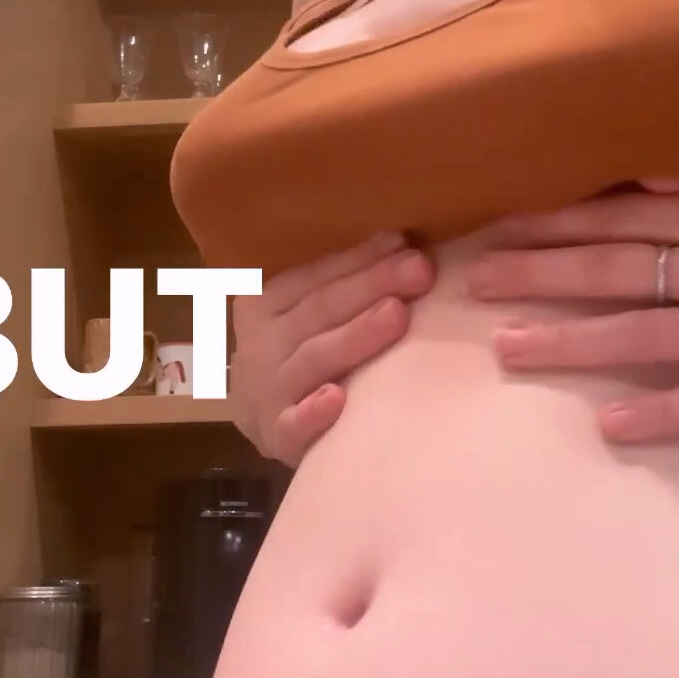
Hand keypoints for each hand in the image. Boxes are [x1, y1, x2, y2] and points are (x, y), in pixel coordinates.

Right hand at [229, 230, 434, 466]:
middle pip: (319, 310)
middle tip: (418, 270)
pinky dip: (313, 413)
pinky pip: (293, 425)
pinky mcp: (277, 435)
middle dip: (371, 285)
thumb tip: (403, 242)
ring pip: (313, 359)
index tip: (405, 242)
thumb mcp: (307, 316)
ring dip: (355, 337)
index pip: (314, 276)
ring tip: (397, 315)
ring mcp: (265, 391)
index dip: (360, 258)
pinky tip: (338, 400)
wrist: (267, 422)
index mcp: (264, 303)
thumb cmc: (301, 356)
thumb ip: (341, 284)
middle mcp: (260, 343)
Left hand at [465, 181, 678, 441]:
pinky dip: (660, 416)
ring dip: (572, 342)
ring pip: (643, 336)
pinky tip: (609, 428)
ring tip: (509, 350)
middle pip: (615, 271)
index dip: (555, 223)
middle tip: (477, 281)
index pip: (620, 219)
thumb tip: (642, 181)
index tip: (497, 226)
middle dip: (541, 275)